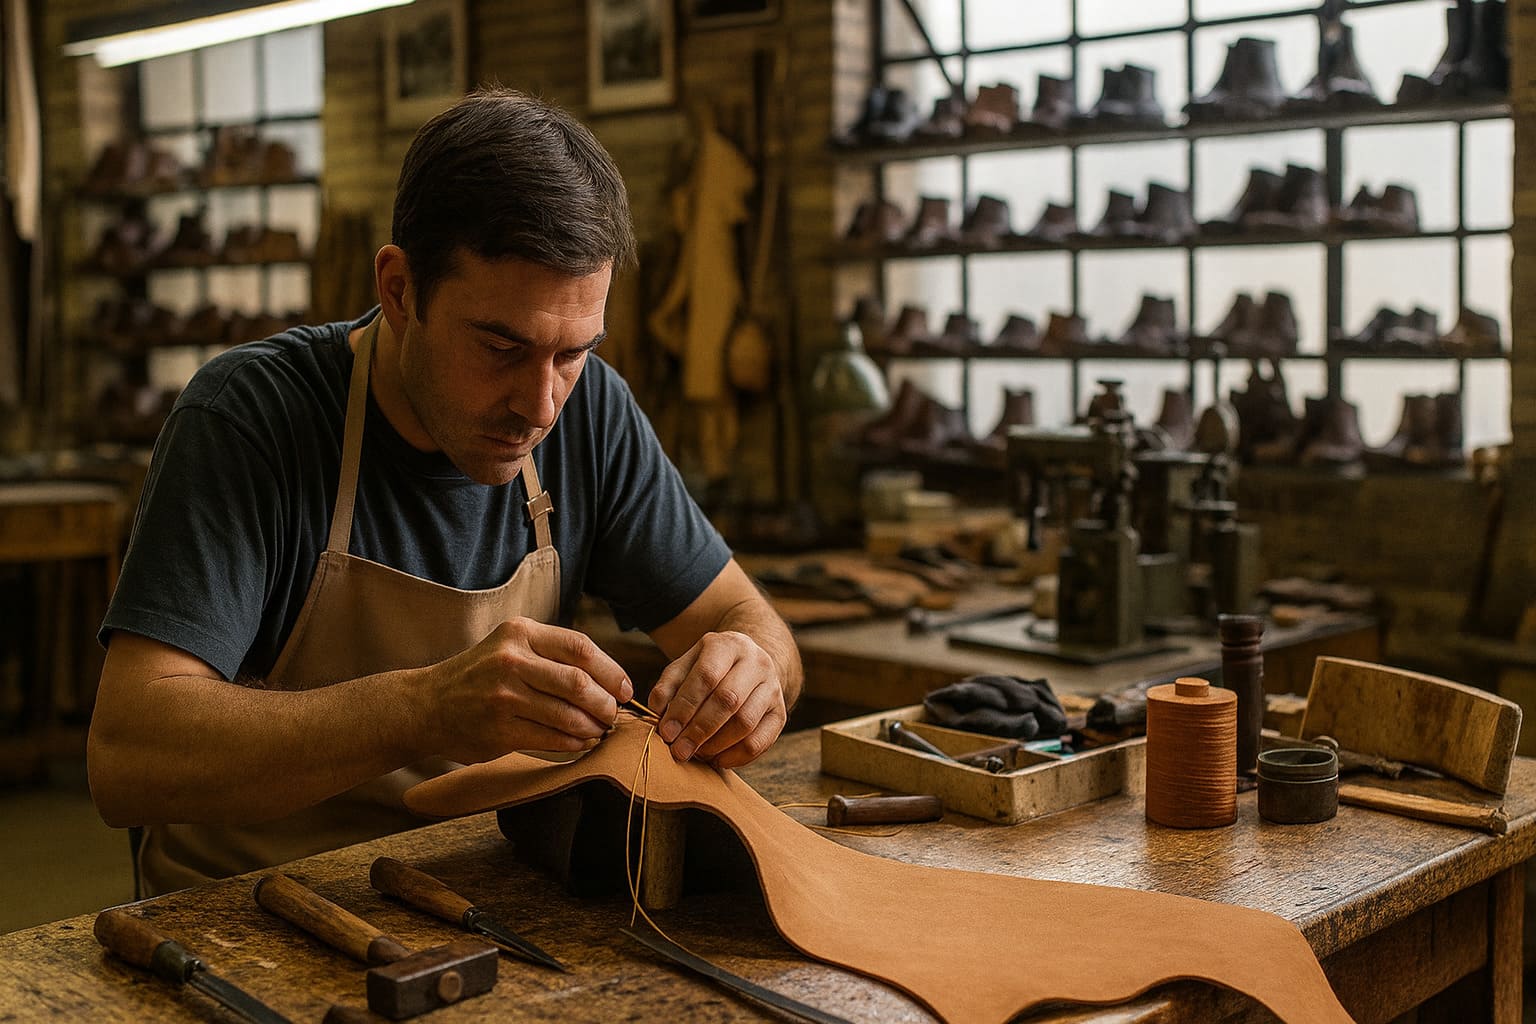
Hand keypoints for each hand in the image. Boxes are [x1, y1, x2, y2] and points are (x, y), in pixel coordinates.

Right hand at [426, 618, 631, 762]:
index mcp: (520, 633)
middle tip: (613, 714)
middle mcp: (512, 660)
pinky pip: (551, 738)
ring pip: (567, 714)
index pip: (580, 648)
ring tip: (599, 730)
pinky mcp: (499, 730)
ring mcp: (504, 696)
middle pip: (578, 682)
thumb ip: (551, 654)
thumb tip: (609, 676)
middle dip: (605, 702)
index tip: (624, 688)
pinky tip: (580, 743)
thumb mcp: (510, 646)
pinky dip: (574, 743)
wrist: (426, 705)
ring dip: (592, 727)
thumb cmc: (480, 676)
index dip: (611, 670)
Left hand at [649, 631, 786, 769]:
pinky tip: (716, 759)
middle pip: (729, 700)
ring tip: (696, 754)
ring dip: (716, 745)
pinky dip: (736, 757)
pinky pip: (760, 741)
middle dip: (699, 730)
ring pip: (746, 723)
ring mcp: (773, 687)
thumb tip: (658, 712)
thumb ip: (668, 686)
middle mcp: (757, 662)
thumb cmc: (708, 668)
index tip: (667, 732)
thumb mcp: (686, 666)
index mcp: (728, 645)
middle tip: (679, 751)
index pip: (707, 676)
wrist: (748, 664)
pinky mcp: (780, 712)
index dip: (685, 707)